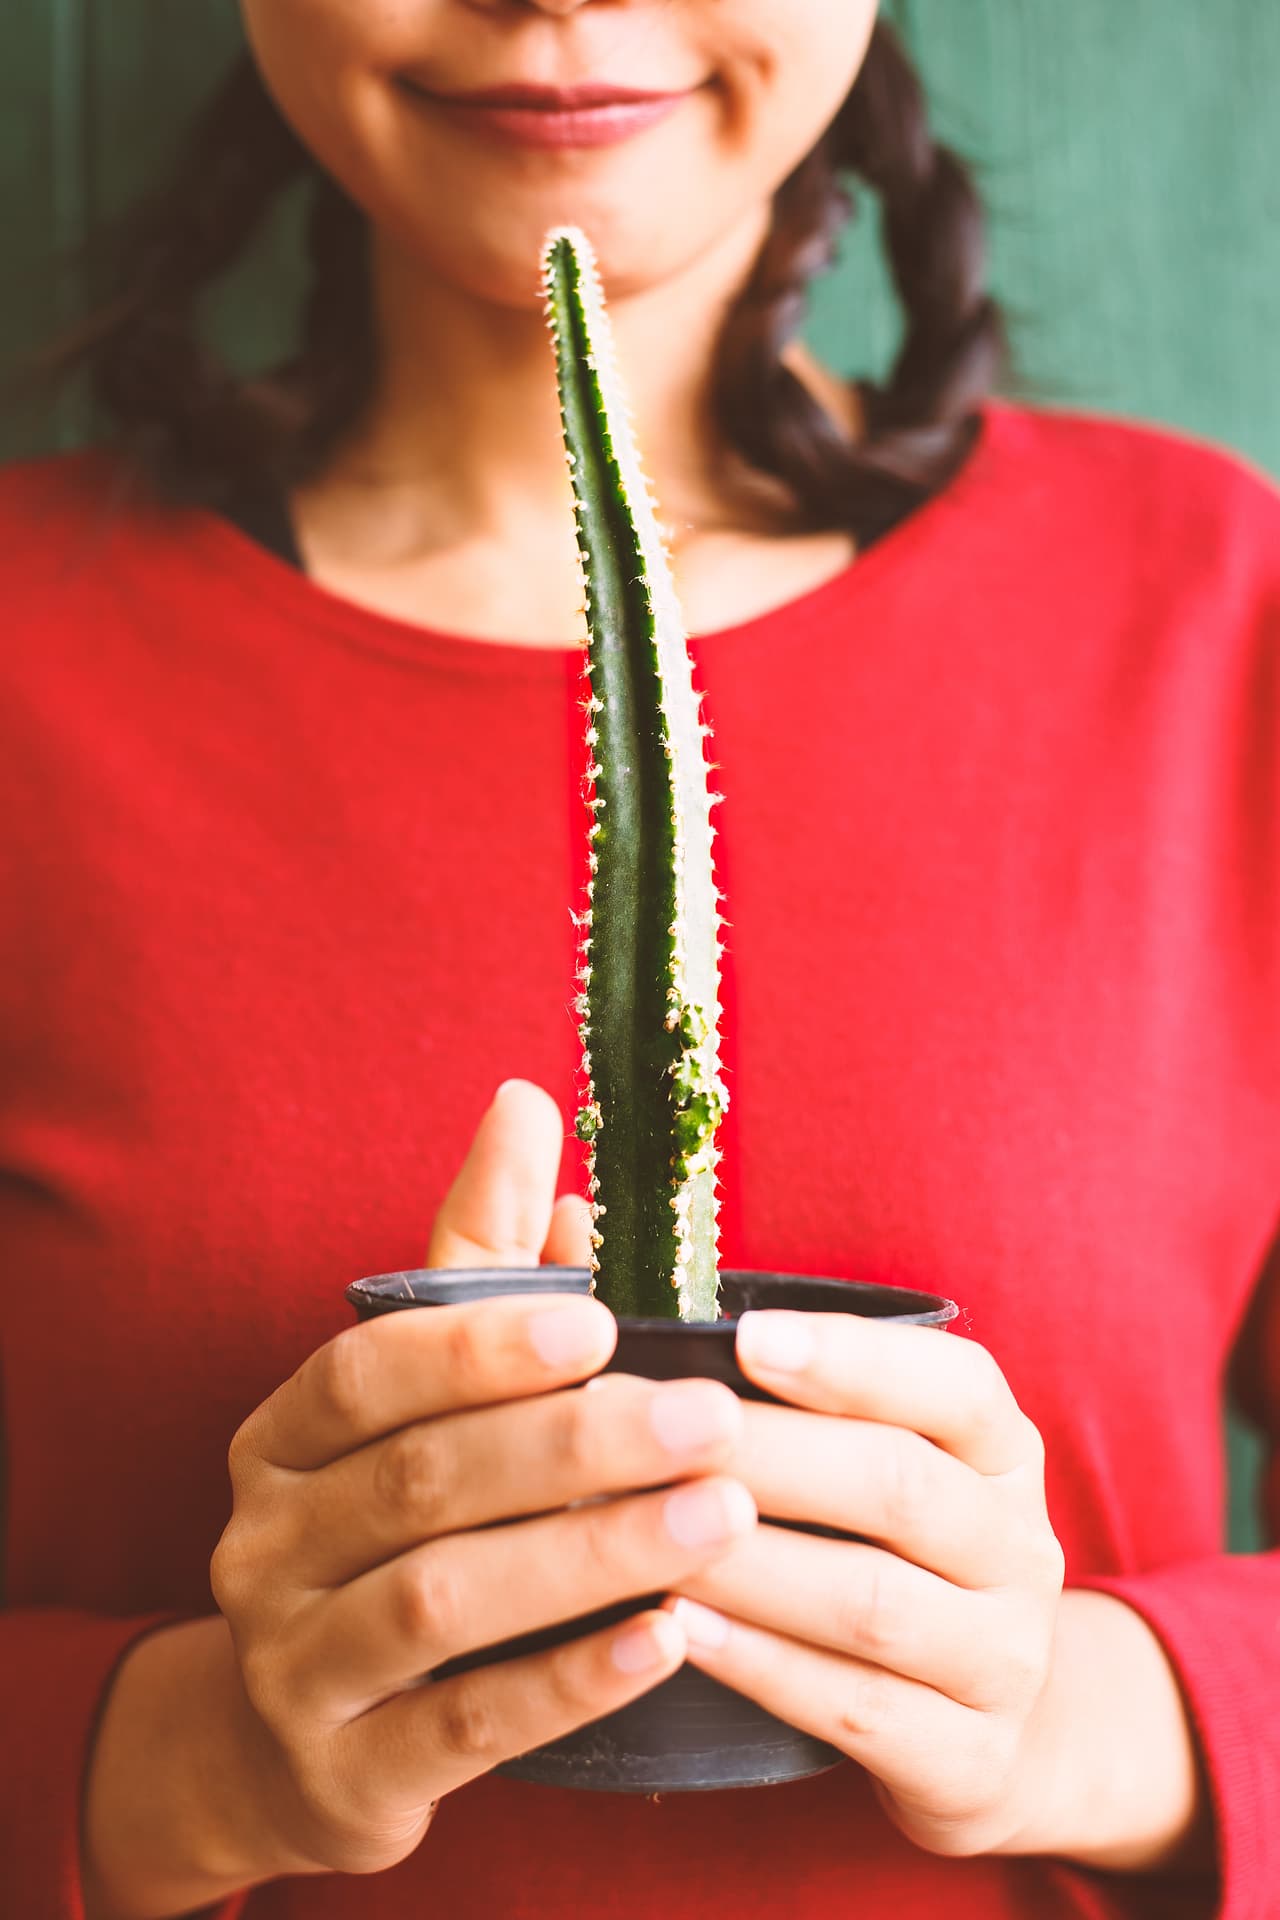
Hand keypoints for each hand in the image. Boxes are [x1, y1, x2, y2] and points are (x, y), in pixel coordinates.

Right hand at [208, 1082, 754, 1879]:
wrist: (290, 1737)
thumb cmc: (388, 1523)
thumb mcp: (418, 1395)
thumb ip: (477, 1258)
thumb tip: (526, 1102)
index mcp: (282, 1436)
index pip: (365, 1372)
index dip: (479, 1344)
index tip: (601, 1323)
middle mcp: (266, 1541)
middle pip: (421, 1481)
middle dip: (574, 1446)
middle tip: (710, 1420)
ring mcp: (293, 1664)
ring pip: (442, 1598)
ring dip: (589, 1554)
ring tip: (718, 1517)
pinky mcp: (344, 1773)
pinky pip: (464, 1725)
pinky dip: (569, 1680)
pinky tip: (668, 1637)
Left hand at [662, 1310, 1066, 1859]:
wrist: (991, 1729)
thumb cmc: (892, 1556)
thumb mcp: (887, 1465)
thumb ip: (810, 1404)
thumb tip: (663, 1345)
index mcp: (1004, 1454)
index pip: (956, 1387)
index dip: (852, 1360)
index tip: (746, 1336)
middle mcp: (1020, 1548)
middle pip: (899, 1488)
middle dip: (769, 1455)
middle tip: (660, 1433)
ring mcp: (1004, 1660)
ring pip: (872, 1603)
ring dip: (751, 1565)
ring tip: (649, 1532)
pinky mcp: (969, 1760)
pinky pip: (857, 1707)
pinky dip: (763, 1665)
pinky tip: (681, 1630)